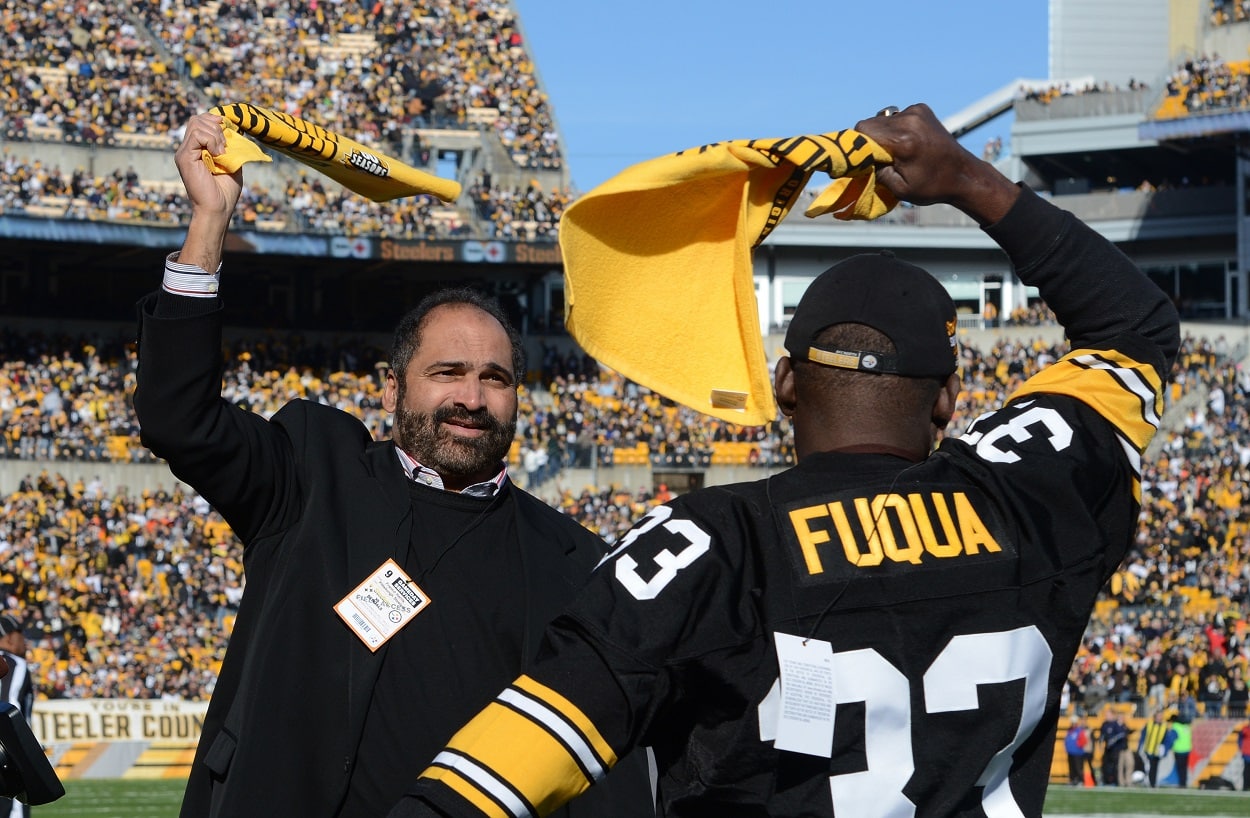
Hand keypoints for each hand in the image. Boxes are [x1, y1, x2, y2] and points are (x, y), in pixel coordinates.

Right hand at [175, 114, 242, 220]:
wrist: (218, 209)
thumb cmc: (225, 192)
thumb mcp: (232, 163)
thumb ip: (230, 147)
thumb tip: (235, 128)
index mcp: (197, 149)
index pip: (202, 122)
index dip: (217, 122)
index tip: (230, 133)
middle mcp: (188, 149)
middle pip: (197, 119)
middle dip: (216, 126)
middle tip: (226, 146)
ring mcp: (184, 152)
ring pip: (197, 123)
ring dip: (216, 134)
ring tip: (222, 153)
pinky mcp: (184, 157)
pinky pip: (197, 134)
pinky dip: (212, 140)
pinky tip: (218, 155)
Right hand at [854, 103, 1018, 225]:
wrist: (963, 174)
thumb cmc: (931, 187)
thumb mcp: (898, 188)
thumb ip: (875, 170)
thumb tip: (859, 159)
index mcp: (903, 141)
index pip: (863, 130)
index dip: (857, 145)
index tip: (862, 159)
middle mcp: (909, 120)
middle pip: (870, 123)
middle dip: (869, 140)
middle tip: (879, 158)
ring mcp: (916, 111)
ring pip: (881, 118)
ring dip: (882, 134)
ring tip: (896, 150)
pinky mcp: (921, 108)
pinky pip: (896, 116)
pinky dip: (895, 128)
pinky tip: (907, 141)